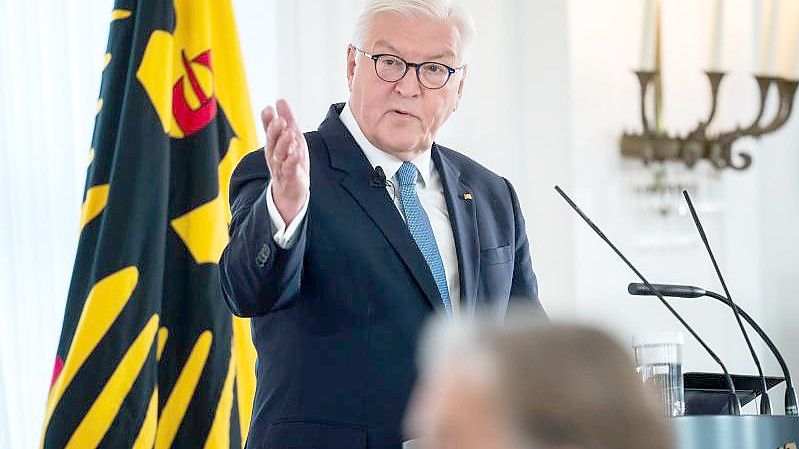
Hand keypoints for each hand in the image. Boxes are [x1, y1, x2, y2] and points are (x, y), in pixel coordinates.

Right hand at [262, 99, 309, 224]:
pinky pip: (289, 169)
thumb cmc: (291, 161)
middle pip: (272, 141)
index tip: (269, 109)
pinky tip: (296, 153)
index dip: (268, 120)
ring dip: (284, 144)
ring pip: (279, 155)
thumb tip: (280, 100)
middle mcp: (274, 154)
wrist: (291, 191)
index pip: (268, 129)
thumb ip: (286, 119)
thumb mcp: (291, 138)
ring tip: (290, 135)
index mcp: (274, 143)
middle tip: (280, 121)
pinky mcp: (290, 177)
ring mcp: (281, 167)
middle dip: (274, 131)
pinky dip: (292, 161)